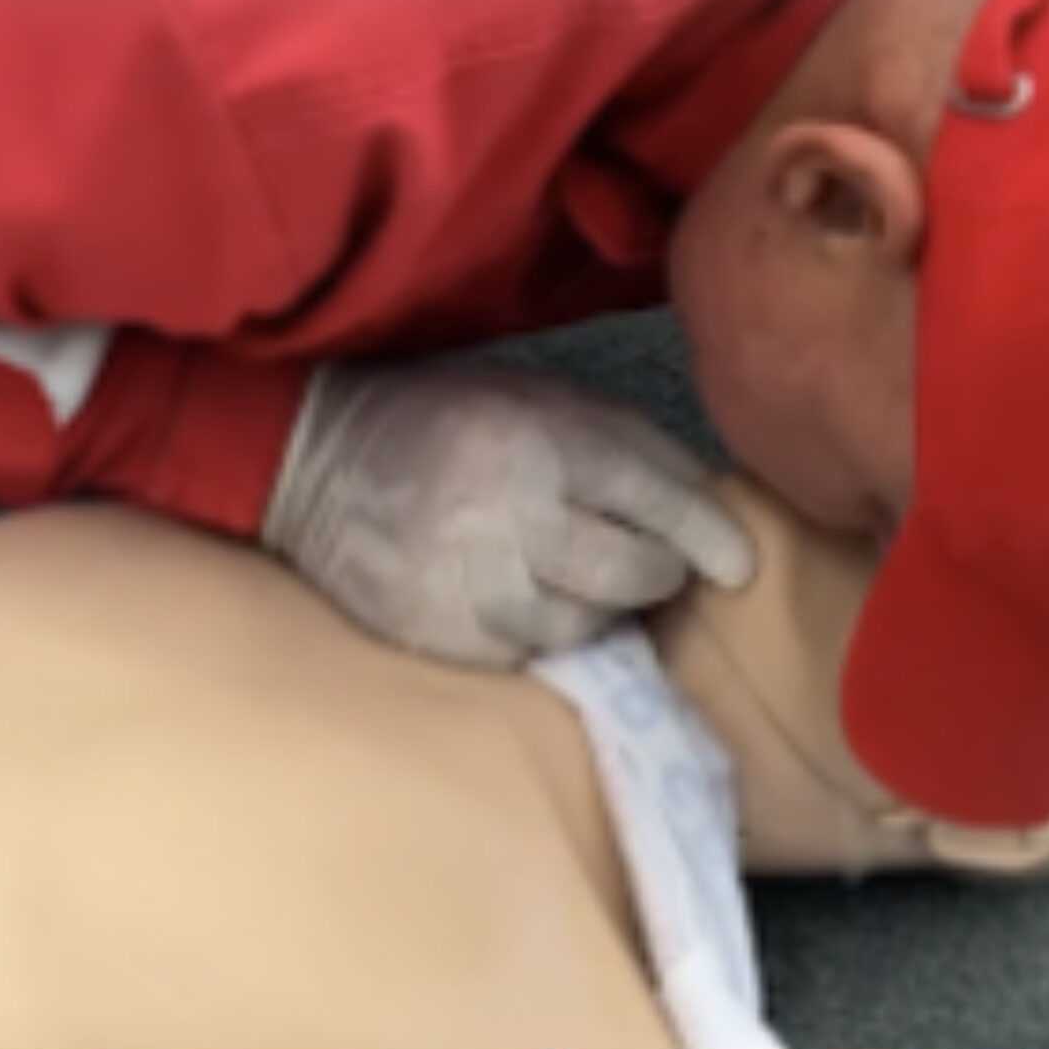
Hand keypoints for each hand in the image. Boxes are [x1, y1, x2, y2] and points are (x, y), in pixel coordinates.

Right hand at [261, 361, 755, 667]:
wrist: (311, 458)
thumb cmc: (442, 418)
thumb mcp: (533, 396)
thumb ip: (621, 442)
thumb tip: (705, 506)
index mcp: (537, 438)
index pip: (656, 498)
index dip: (709, 536)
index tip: (737, 566)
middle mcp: (506, 512)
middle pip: (630, 574)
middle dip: (657, 575)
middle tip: (650, 567)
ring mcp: (465, 580)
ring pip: (582, 625)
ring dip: (597, 609)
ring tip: (576, 581)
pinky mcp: (434, 630)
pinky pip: (524, 653)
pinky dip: (539, 633)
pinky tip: (523, 601)